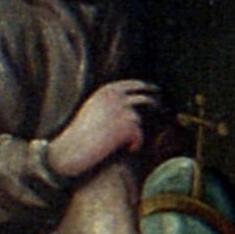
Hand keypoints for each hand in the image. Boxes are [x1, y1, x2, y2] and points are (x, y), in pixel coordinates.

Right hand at [44, 79, 162, 180]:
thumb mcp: (94, 109)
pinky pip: (139, 135)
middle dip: (156, 104)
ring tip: (118, 143)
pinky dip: (134, 144)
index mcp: (107, 90)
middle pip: (145, 97)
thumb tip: (131, 102)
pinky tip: (123, 149)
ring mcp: (123, 109)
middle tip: (163, 111)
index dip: (147, 88)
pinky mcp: (129, 124)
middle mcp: (116, 96)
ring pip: (139, 121)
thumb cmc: (80, 132)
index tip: (155, 91)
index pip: (134, 84)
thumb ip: (111, 102)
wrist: (72, 148)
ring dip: (133, 133)